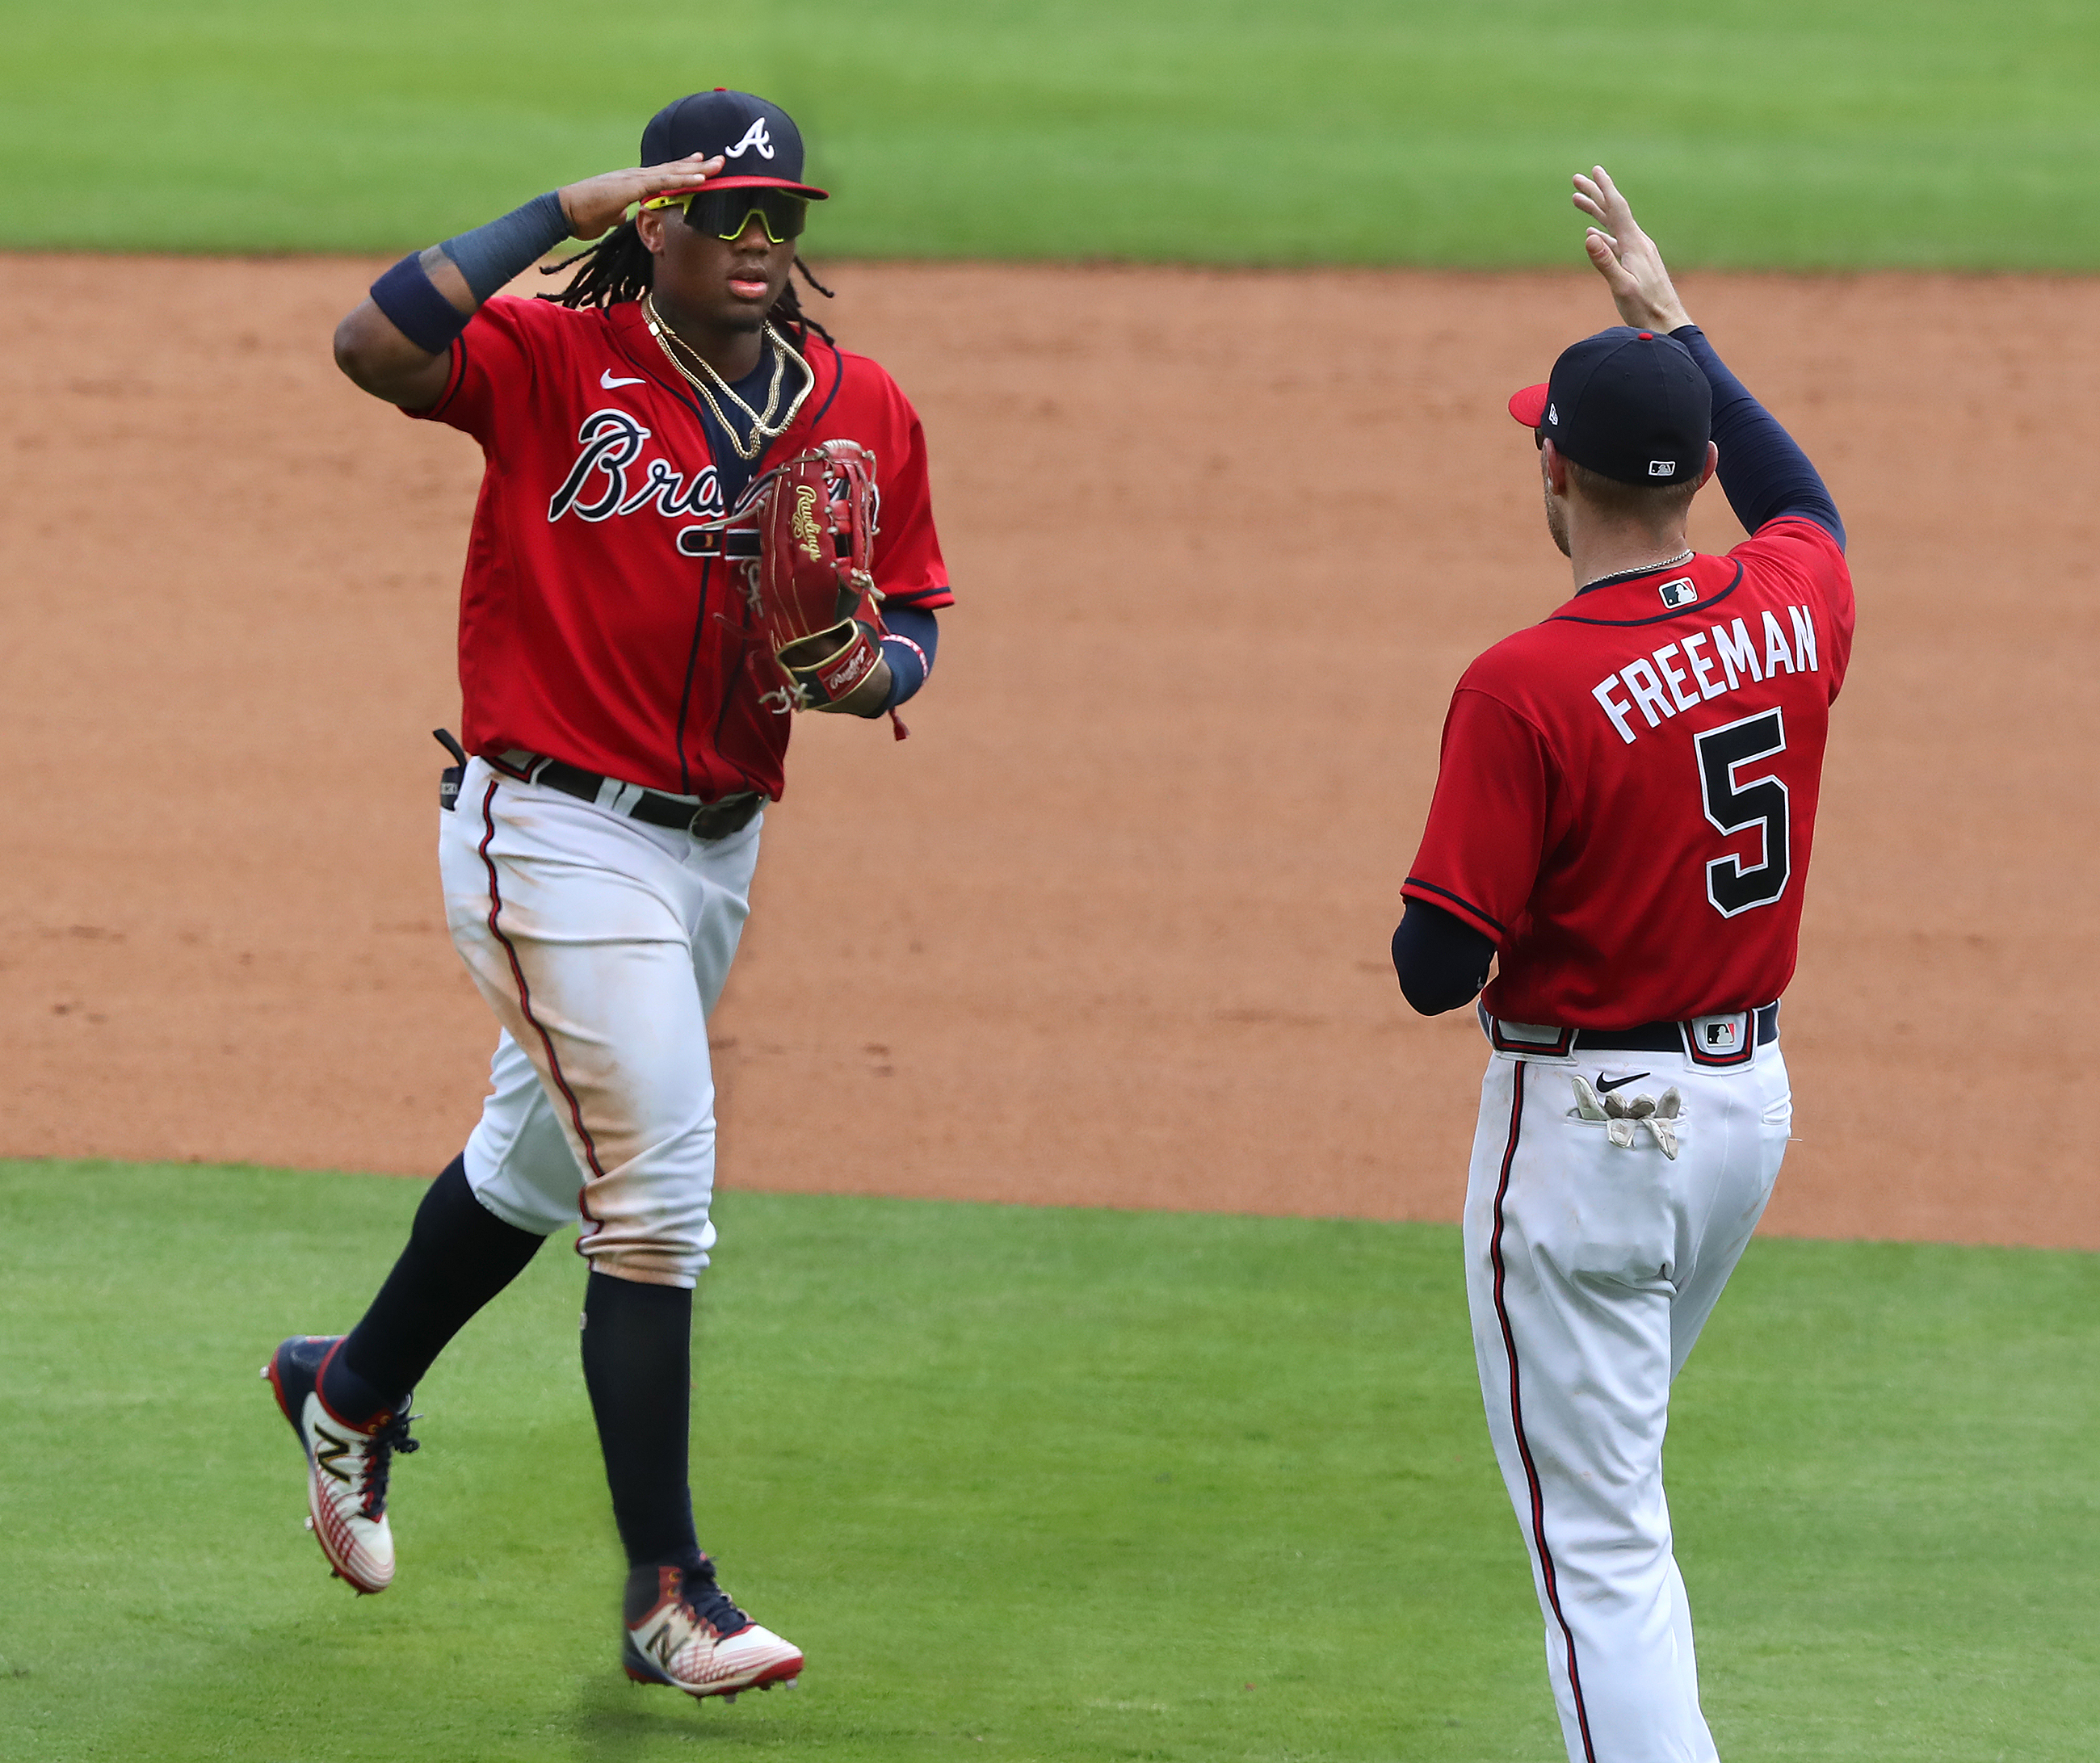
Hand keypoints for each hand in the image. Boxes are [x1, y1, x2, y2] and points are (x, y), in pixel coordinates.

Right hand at [557, 154, 724, 239]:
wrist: (564, 211)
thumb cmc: (583, 216)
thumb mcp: (607, 217)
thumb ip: (617, 214)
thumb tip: (622, 216)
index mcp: (632, 182)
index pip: (663, 174)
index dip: (683, 169)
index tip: (701, 165)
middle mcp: (636, 176)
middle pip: (673, 169)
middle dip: (699, 166)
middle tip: (722, 161)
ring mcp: (634, 179)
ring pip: (673, 172)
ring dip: (698, 170)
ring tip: (719, 166)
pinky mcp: (632, 187)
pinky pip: (663, 182)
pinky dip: (683, 179)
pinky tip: (701, 179)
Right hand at [1571, 167, 1693, 333]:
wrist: (1667, 323)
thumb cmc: (1645, 309)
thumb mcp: (1622, 287)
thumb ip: (1605, 262)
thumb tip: (1588, 236)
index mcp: (1635, 245)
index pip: (1617, 209)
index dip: (1604, 188)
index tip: (1594, 171)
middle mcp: (1638, 243)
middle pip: (1614, 212)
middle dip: (1594, 195)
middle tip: (1576, 180)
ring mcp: (1638, 253)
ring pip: (1613, 226)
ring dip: (1595, 213)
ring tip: (1577, 202)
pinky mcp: (1637, 264)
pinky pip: (1616, 242)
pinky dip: (1602, 234)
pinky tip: (1594, 235)